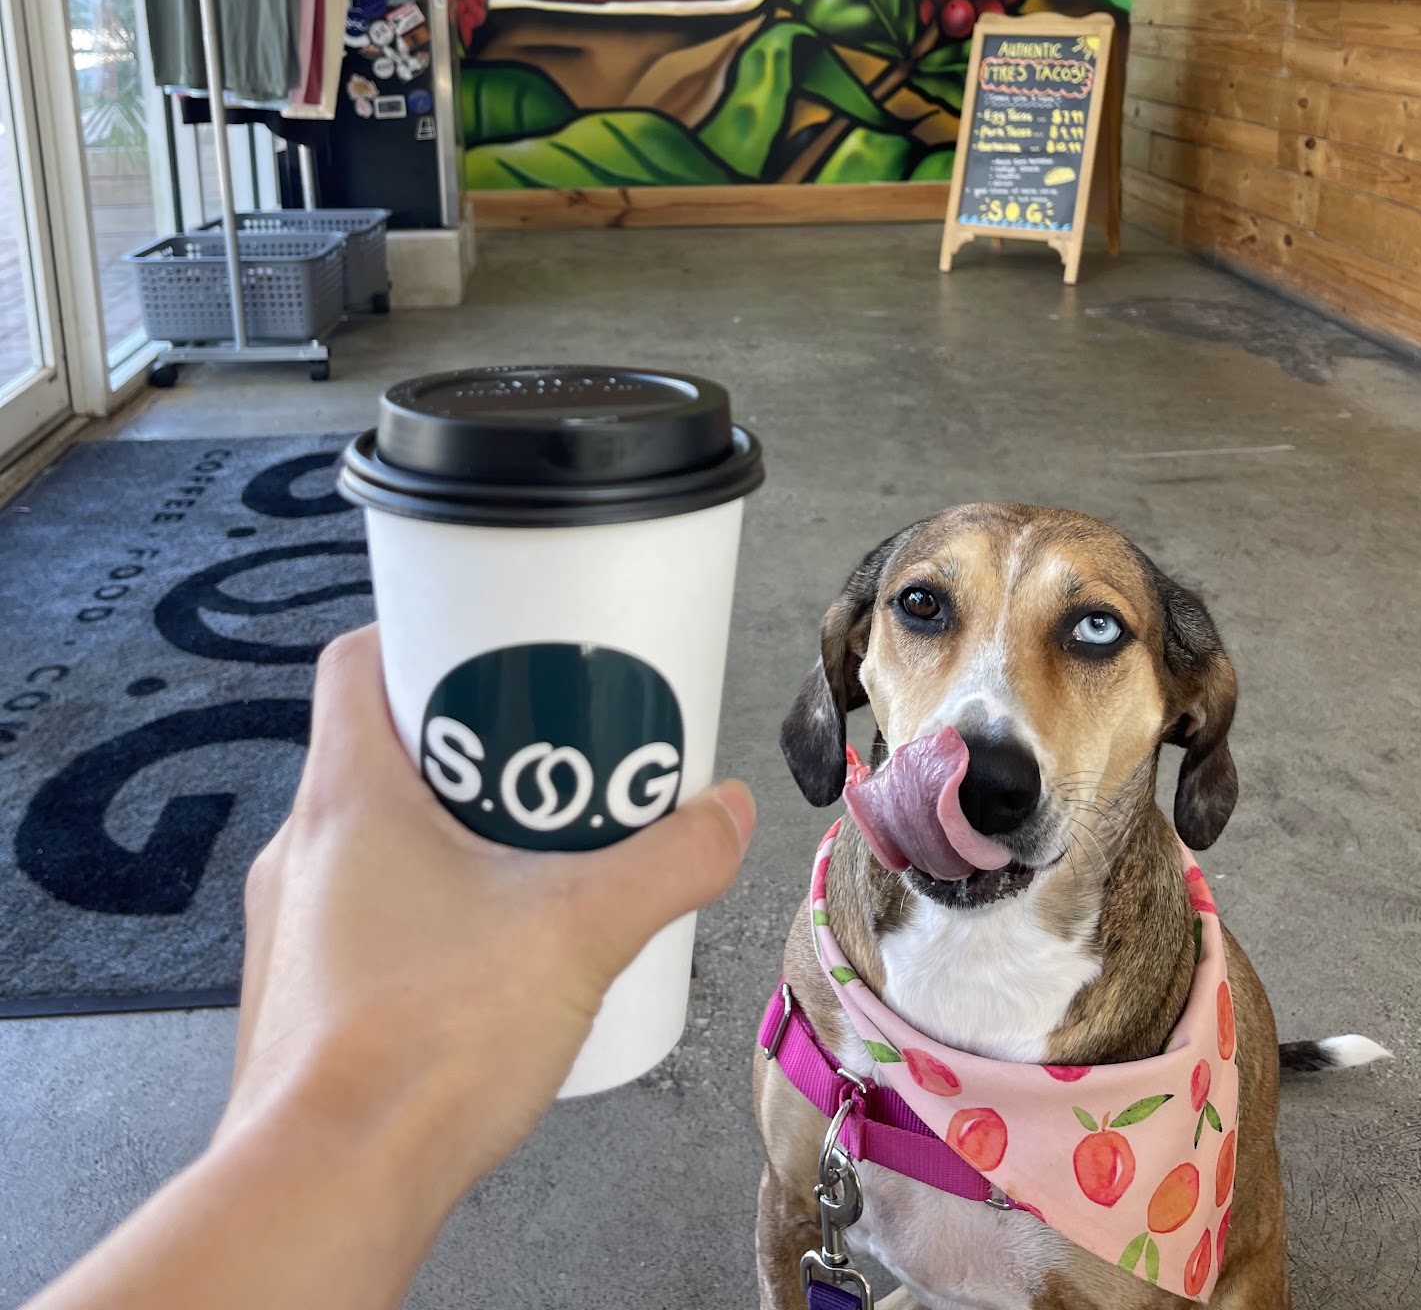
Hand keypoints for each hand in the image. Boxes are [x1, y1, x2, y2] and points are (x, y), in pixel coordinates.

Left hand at [222, 624, 753, 1204]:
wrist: (330, 1188)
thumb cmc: (424, 1044)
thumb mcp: (580, 932)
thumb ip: (669, 864)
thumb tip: (726, 815)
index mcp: (347, 796)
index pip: (358, 659)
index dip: (425, 636)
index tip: (495, 650)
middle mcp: (299, 849)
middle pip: (382, 749)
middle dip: (471, 748)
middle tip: (549, 760)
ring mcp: (290, 928)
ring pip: (371, 839)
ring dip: (449, 833)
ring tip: (535, 859)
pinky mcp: (301, 998)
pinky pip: (362, 916)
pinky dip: (422, 910)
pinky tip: (489, 954)